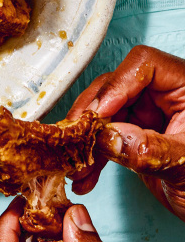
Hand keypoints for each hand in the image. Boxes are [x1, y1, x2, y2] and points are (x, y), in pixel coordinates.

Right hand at [68, 45, 184, 220]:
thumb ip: (150, 149)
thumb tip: (109, 137)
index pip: (145, 64)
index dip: (117, 84)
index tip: (99, 112)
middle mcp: (166, 95)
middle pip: (118, 87)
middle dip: (93, 114)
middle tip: (76, 136)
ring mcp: (151, 115)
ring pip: (107, 114)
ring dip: (88, 140)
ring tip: (75, 163)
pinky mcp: (139, 137)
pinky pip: (109, 139)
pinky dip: (96, 158)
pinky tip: (86, 176)